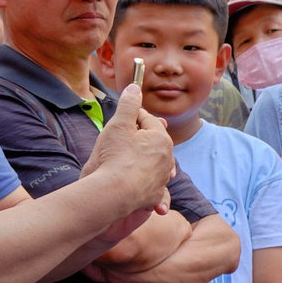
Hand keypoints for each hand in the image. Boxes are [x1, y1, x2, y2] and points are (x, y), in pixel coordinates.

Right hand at [83, 77, 178, 216]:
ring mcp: (162, 177)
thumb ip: (128, 105)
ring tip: (133, 160)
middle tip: (125, 137)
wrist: (114, 192)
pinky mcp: (155, 195)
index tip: (122, 118)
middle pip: (153, 142)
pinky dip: (148, 184)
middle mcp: (167, 158)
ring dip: (147, 160)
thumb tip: (134, 87)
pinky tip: (141, 184)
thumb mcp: (119, 125)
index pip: (147, 120)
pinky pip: (153, 186)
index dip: (132, 117)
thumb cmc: (115, 156)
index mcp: (161, 138)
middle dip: (141, 138)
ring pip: (155, 164)